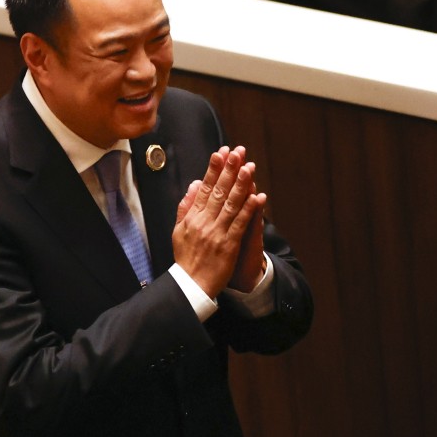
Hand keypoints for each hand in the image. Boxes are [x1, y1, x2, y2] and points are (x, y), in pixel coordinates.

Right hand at [172, 146, 266, 296]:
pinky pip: (240, 224)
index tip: (221, 152)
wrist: (191, 285)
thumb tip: (193, 184)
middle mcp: (203, 222)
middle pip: (218, 191)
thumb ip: (185, 206)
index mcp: (192, 217)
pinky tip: (257, 196)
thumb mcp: (178, 230)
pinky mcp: (228, 245)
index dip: (214, 169)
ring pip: (230, 204)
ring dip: (241, 184)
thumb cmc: (186, 258)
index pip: (204, 187)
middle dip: (229, 169)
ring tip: (249, 167)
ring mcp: (216, 233)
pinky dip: (249, 210)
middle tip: (238, 151)